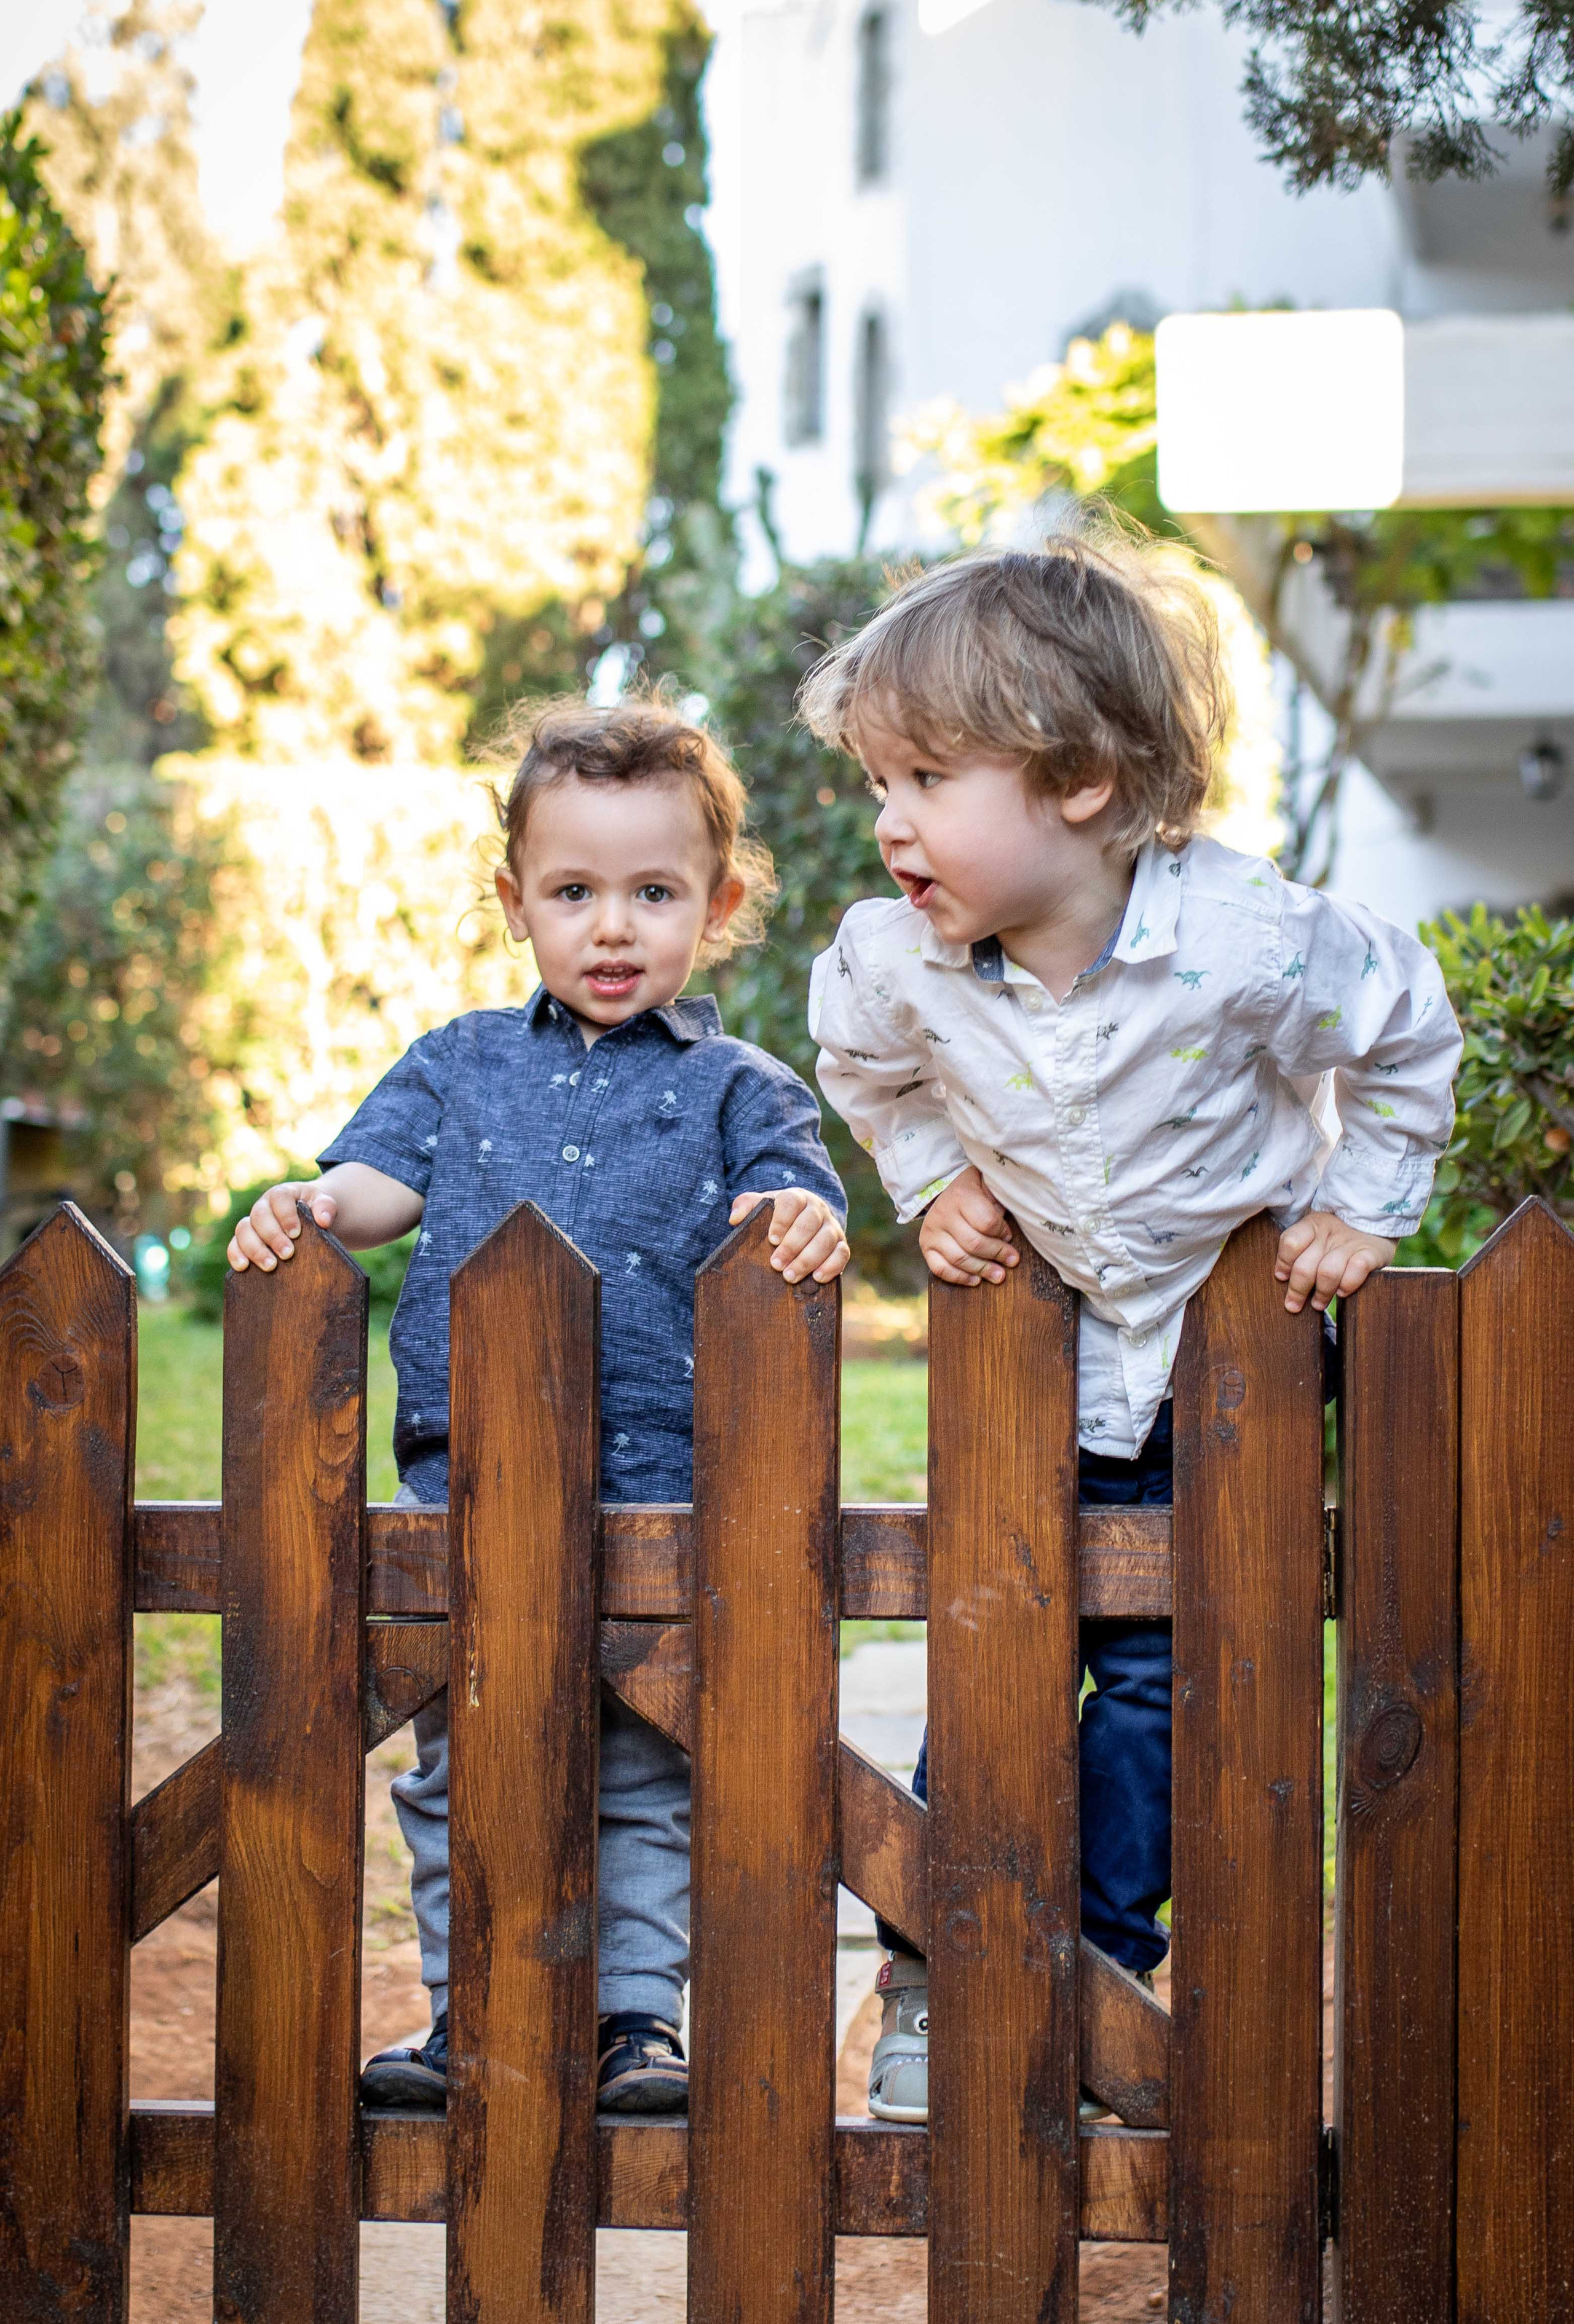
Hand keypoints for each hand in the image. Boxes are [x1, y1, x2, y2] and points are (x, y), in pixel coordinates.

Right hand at [228, 1181, 337, 1272]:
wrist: (309, 1218)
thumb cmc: (316, 1210)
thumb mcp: (325, 1203)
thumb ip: (326, 1207)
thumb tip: (323, 1220)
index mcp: (282, 1194)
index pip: (279, 1198)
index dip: (285, 1215)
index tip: (296, 1234)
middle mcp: (263, 1206)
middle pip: (259, 1216)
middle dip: (272, 1236)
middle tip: (288, 1254)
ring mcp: (252, 1223)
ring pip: (243, 1231)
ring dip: (254, 1249)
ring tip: (270, 1266)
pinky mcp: (244, 1240)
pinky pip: (234, 1245)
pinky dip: (235, 1255)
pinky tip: (243, 1267)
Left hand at [730, 1188, 850, 1282]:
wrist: (804, 1225)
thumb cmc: (777, 1219)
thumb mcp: (762, 1209)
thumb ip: (746, 1206)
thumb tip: (735, 1218)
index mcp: (797, 1197)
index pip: (792, 1202)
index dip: (782, 1220)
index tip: (771, 1239)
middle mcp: (818, 1210)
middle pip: (810, 1223)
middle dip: (793, 1246)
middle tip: (776, 1265)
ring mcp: (832, 1227)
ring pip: (826, 1240)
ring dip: (808, 1259)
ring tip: (790, 1277)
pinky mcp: (841, 1245)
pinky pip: (842, 1254)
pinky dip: (831, 1266)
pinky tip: (817, 1278)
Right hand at [918, 1166, 1018, 1287]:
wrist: (947, 1190)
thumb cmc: (975, 1192)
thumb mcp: (988, 1187)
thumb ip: (998, 1205)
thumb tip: (1006, 1237)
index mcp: (961, 1196)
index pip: (987, 1222)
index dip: (1002, 1233)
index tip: (1010, 1237)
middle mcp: (943, 1213)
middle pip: (974, 1243)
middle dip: (997, 1254)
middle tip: (1012, 1261)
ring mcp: (931, 1231)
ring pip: (959, 1258)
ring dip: (982, 1270)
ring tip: (999, 1275)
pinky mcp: (926, 1246)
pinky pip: (940, 1269)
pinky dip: (960, 1278)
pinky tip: (976, 1279)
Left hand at [1274, 1210, 1394, 1313]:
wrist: (1374, 1225)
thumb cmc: (1337, 1239)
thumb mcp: (1317, 1237)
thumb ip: (1300, 1252)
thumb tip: (1282, 1278)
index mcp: (1313, 1225)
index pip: (1291, 1242)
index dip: (1283, 1263)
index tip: (1282, 1278)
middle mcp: (1330, 1232)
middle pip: (1305, 1266)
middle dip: (1297, 1290)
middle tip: (1294, 1305)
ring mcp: (1351, 1242)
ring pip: (1328, 1272)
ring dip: (1321, 1293)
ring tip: (1318, 1304)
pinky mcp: (1372, 1252)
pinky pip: (1356, 1271)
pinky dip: (1347, 1285)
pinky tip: (1342, 1292)